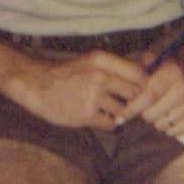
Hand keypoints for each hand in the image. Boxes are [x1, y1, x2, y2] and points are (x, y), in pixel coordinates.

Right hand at [4, 49, 147, 129]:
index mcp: (100, 59)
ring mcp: (93, 96)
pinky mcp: (86, 114)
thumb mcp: (89, 61)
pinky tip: (95, 116)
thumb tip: (147, 67)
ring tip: (103, 108)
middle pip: (134, 94)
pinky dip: (107, 123)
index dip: (143, 84)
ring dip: (118, 114)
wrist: (35, 84)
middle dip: (132, 100)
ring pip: (123, 111)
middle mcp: (99, 76)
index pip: (139, 74)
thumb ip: (115, 66)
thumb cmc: (65, 73)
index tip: (138, 89)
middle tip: (122, 102)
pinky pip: (110, 124)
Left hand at [119, 41, 183, 134]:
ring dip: (156, 120)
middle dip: (143, 113)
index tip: (120, 117)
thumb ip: (137, 68)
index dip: (132, 108)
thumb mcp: (157, 59)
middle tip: (146, 107)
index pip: (148, 96)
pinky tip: (171, 115)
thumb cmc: (176, 65)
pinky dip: (169, 127)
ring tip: (161, 108)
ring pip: (162, 124)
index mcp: (171, 73)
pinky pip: (175, 132)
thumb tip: (117, 80)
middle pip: (152, 114)